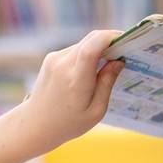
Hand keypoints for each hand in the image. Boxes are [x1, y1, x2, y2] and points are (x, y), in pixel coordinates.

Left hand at [16, 30, 125, 152]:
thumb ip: (107, 83)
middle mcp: (62, 65)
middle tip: (126, 49)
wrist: (35, 125)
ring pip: (83, 44)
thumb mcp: (95, 111)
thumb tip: (118, 61)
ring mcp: (54, 59)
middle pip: (90, 40)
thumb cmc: (68, 123)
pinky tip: (92, 68)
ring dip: (98, 48)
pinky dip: (86, 54)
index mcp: (76, 80)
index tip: (127, 40)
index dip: (111, 37)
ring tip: (111, 61)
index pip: (93, 46)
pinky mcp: (51, 58)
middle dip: (110, 40)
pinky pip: (74, 49)